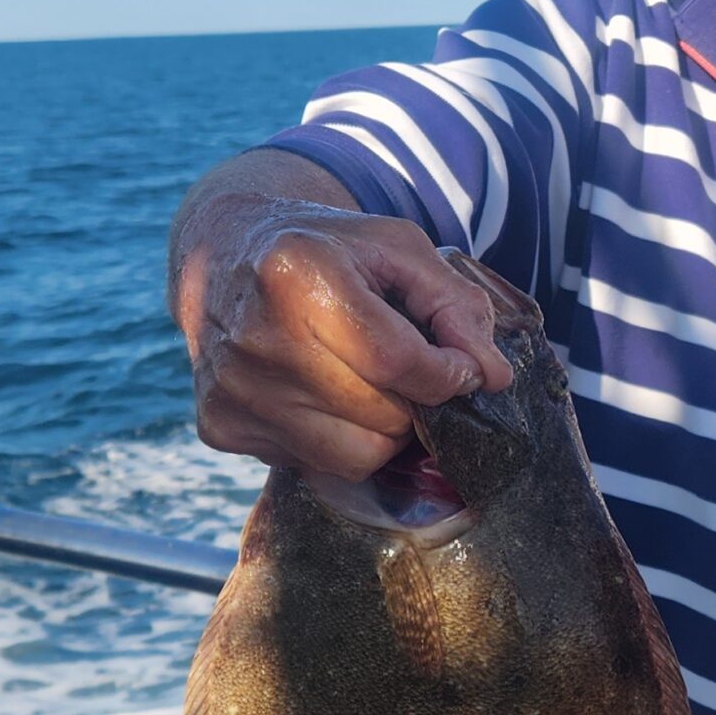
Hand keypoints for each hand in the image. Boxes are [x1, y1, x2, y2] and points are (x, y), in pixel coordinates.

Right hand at [176, 200, 513, 477]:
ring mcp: (233, 390)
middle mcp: (256, 338)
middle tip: (406, 369)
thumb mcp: (397, 248)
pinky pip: (318, 466)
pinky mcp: (221, 426)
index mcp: (298, 277)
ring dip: (383, 429)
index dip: (450, 373)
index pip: (399, 362)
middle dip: (416, 399)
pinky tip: (322, 393)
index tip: (462, 367)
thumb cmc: (326, 249)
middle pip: (383, 416)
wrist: (224, 253)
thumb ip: (456, 305)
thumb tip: (494, 378)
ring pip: (358, 455)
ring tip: (367, 382)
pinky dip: (339, 439)